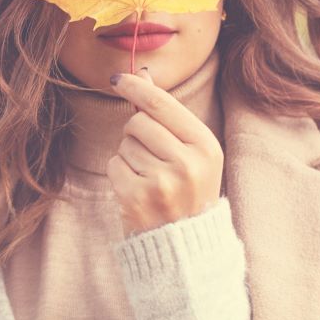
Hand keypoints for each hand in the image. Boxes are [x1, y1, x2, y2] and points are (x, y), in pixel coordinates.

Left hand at [106, 66, 224, 236]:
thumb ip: (167, 112)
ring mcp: (162, 183)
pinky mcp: (137, 199)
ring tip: (150, 177)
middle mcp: (187, 163)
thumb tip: (142, 73)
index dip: (136, 87)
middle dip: (136, 132)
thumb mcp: (192, 151)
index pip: (161, 104)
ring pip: (124, 144)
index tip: (119, 78)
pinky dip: (119, 173)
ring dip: (129, 156)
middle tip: (153, 156)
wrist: (185, 246)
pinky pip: (114, 165)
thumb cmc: (188, 190)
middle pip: (138, 122)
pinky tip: (137, 189)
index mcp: (206, 147)